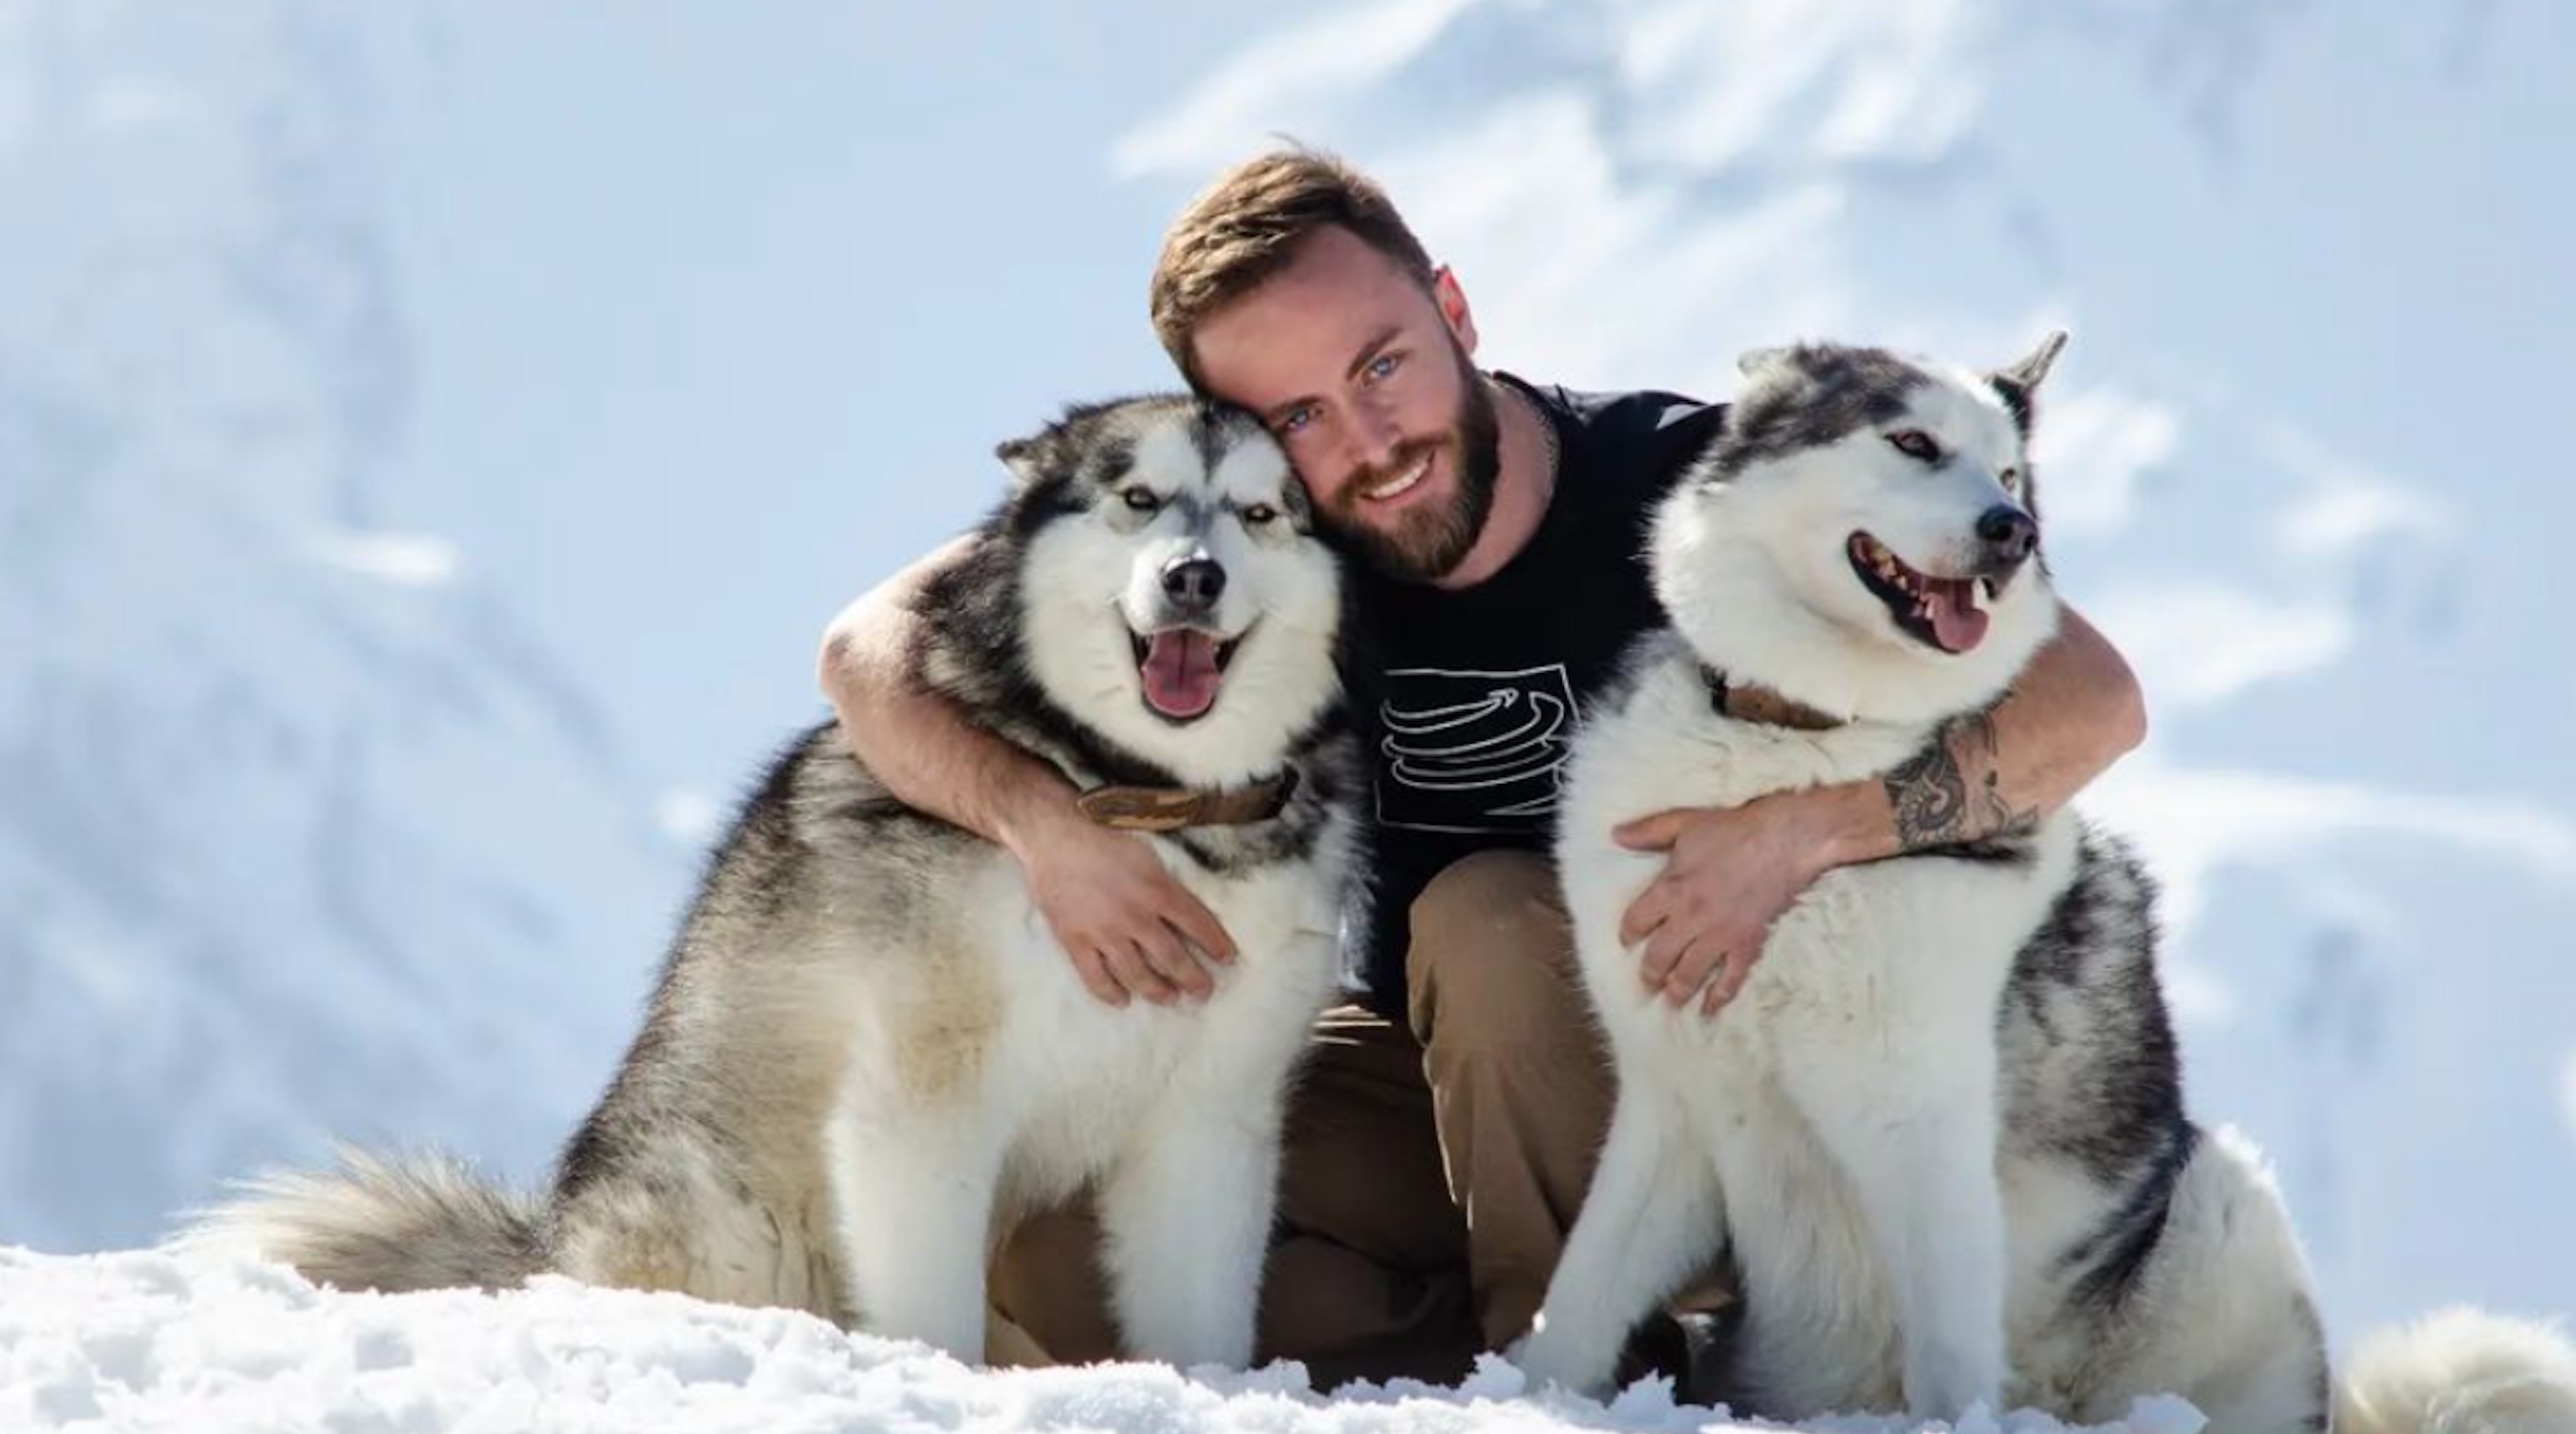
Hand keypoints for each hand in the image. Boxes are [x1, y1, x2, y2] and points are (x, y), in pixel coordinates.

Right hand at [1007, 803, 1237, 1007]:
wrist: (1054, 835)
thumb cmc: (1103, 835)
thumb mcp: (1147, 853)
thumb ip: (1166, 883)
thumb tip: (1185, 907)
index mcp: (1158, 890)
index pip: (1198, 924)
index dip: (1216, 944)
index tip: (1228, 958)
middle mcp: (1135, 916)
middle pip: (1172, 958)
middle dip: (1193, 979)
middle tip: (1204, 992)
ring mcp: (1104, 932)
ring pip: (1137, 975)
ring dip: (1158, 991)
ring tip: (1170, 999)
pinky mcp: (1075, 941)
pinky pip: (1095, 978)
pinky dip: (1111, 993)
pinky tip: (1123, 1000)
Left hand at [1614, 793, 1837, 1015]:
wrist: (1785, 840)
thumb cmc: (1734, 829)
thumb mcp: (1685, 823)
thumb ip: (1649, 831)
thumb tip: (1616, 835)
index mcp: (1671, 889)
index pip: (1637, 921)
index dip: (1628, 934)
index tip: (1627, 943)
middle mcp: (1690, 918)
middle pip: (1659, 955)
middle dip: (1649, 973)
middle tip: (1646, 983)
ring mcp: (1719, 935)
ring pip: (1690, 973)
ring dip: (1677, 990)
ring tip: (1670, 1001)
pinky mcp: (1747, 944)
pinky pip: (1730, 978)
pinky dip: (1719, 997)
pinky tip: (1710, 1010)